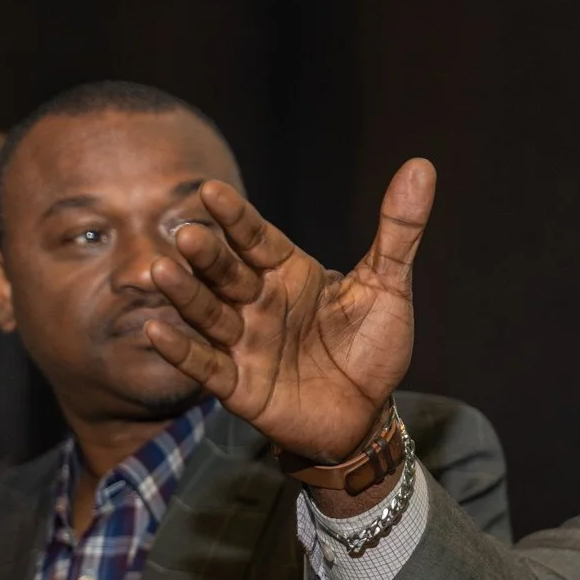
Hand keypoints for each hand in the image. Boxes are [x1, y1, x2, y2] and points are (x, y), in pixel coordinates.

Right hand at [144, 158, 434, 464]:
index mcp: (288, 273)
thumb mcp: (389, 285)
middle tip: (186, 233)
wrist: (368, 413)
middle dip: (206, 255)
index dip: (235, 217)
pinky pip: (205, 365)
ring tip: (160, 271)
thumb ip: (399, 230)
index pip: (256, 238)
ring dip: (185, 294)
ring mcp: (244, 342)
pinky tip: (157, 330)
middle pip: (226, 272)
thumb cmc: (373, 346)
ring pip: (208, 313)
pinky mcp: (239, 386)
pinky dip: (181, 351)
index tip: (211, 190)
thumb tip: (422, 166)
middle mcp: (257, 302)